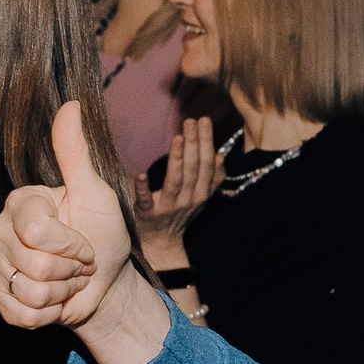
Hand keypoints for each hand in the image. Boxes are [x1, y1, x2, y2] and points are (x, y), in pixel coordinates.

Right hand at [0, 102, 130, 330]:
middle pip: (35, 265)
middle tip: (77, 263)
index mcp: (20, 202)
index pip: (38, 232)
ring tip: (67, 280)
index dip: (72, 245)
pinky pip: (22, 315)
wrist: (106, 285)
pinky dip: (49, 314)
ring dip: (63, 292)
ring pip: (30, 292)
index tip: (84, 243)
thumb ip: (76, 155)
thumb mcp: (96, 194)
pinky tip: (54, 299)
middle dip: (71, 271)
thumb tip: (71, 104)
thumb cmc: (103, 236)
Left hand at [135, 116, 222, 265]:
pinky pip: (145, 199)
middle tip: (191, 120)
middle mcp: (189, 199)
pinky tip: (142, 174)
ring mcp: (169, 206)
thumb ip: (212, 178)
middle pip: (193, 167)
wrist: (163, 243)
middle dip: (194, 142)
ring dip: (178, 158)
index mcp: (201, 193)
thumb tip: (221, 155)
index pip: (206, 162)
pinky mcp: (148, 213)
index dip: (206, 141)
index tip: (204, 120)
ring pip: (176, 179)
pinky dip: (143, 188)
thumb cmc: (180, 215)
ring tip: (179, 137)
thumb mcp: (201, 198)